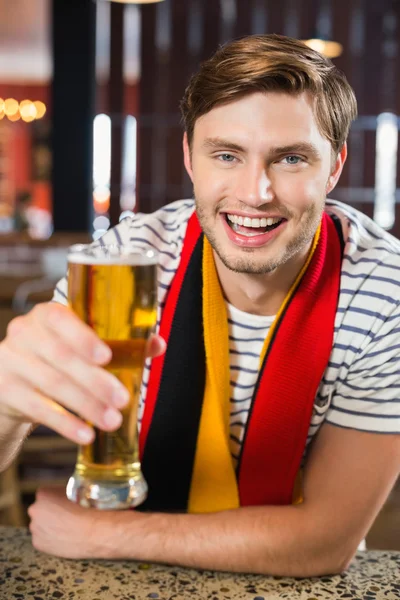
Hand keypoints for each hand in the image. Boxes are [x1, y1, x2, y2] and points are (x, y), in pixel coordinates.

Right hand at [0, 303, 165, 443]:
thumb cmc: (58, 358)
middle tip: (122, 399)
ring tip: (112, 420)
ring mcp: (11, 361)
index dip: (83, 338)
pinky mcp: (4, 389)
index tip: (107, 357)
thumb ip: (120, 344)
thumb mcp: (82, 345)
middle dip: (96, 381)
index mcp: (47, 315)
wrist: (12, 381)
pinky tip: (86, 434)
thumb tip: (157, 344)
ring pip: (53, 385)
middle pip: (62, 358)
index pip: (60, 319)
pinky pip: (39, 408)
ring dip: (87, 405)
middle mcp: (24, 332)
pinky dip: (65, 424)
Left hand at [28, 487, 111, 557]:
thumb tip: (65, 496)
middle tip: (65, 516)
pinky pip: (42, 539)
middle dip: (49, 513)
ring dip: (49, 526)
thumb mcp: (76, 491)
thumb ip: (64, 493)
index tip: (65, 503)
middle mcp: (35, 509)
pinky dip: (50, 539)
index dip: (56, 499)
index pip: (45, 494)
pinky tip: (63, 538)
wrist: (91, 531)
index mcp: (43, 493)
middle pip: (40, 509)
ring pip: (41, 525)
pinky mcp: (37, 542)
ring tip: (66, 528)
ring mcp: (35, 527)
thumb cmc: (86, 509)